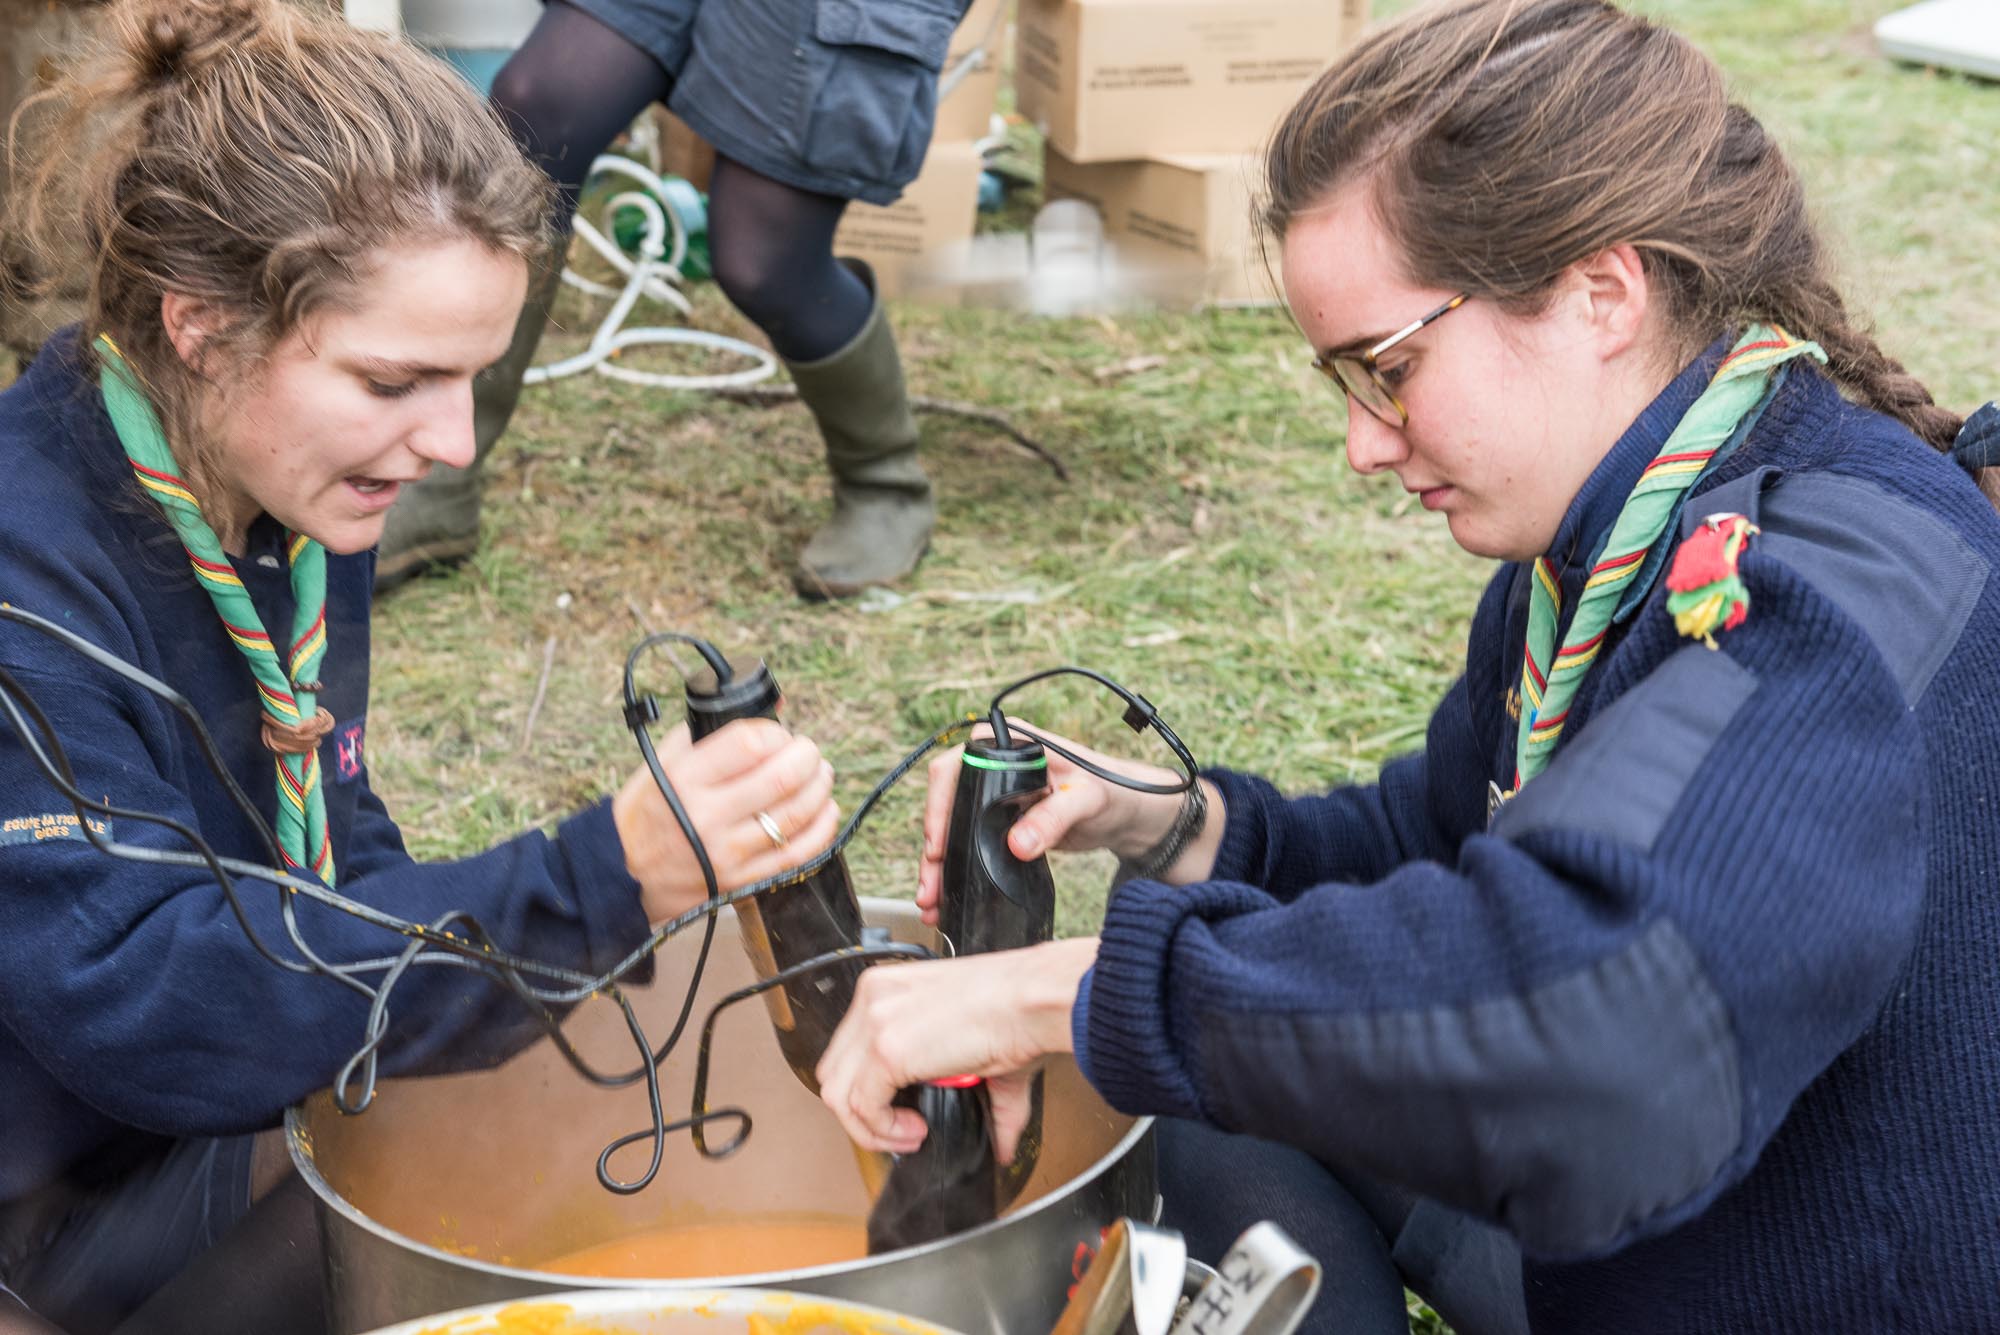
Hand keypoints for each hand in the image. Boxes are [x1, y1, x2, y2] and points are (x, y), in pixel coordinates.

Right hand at [612, 718, 837, 922]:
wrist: (620, 874)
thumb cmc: (646, 812)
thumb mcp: (664, 762)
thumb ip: (711, 734)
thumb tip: (772, 709)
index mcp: (684, 779)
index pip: (749, 743)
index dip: (776, 732)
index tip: (779, 734)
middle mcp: (706, 815)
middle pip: (781, 778)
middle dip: (807, 757)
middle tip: (809, 751)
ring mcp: (726, 852)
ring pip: (796, 814)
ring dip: (819, 787)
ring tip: (821, 774)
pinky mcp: (741, 881)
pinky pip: (797, 854)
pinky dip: (821, 828)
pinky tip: (825, 809)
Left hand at [815, 938, 1097, 1161]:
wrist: (1035, 998)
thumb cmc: (1019, 1010)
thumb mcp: (979, 1049)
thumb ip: (982, 1100)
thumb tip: (1002, 1147)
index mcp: (887, 988)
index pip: (849, 1050)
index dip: (867, 1090)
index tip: (901, 1113)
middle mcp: (873, 998)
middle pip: (834, 1072)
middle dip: (861, 1113)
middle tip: (903, 1130)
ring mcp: (875, 1022)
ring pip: (838, 1094)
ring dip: (871, 1130)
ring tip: (911, 1136)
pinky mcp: (887, 1050)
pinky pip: (862, 1108)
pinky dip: (884, 1131)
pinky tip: (916, 1132)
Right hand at [915, 721, 1191, 925]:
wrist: (1129, 813)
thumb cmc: (1114, 791)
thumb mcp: (1087, 799)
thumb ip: (1054, 817)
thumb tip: (1017, 845)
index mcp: (1011, 743)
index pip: (955, 766)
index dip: (939, 805)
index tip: (939, 845)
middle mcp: (995, 764)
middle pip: (946, 801)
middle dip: (934, 847)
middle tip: (929, 885)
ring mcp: (995, 795)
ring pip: (953, 827)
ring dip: (940, 866)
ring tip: (931, 900)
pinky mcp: (1000, 822)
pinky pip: (970, 844)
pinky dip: (958, 870)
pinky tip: (948, 896)